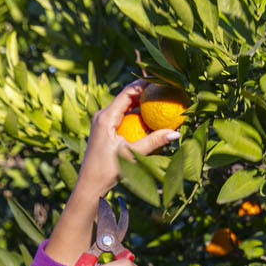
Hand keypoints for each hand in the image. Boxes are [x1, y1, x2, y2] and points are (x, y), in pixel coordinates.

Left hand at [75, 79, 180, 196]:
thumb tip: (175, 133)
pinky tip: (149, 122)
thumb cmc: (108, 169)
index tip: (160, 81)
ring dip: (141, 105)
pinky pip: (123, 118)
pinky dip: (136, 117)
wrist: (90, 184)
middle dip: (145, 92)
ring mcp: (103, 123)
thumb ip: (154, 141)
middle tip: (163, 89)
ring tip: (159, 102)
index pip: (128, 92)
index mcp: (106, 116)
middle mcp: (102, 116)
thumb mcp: (132, 154)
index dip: (144, 84)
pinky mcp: (105, 131)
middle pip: (127, 97)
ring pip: (125, 107)